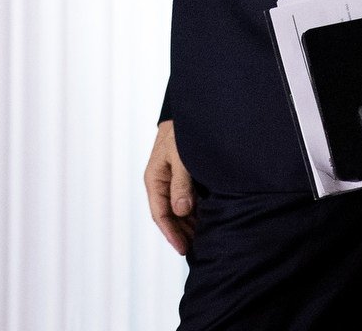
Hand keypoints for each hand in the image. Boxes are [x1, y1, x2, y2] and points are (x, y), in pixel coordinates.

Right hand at [145, 120, 196, 253]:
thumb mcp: (181, 157)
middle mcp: (161, 182)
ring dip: (189, 224)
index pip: (161, 214)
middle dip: (182, 233)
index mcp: (154, 179)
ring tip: (203, 240)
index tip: (183, 249)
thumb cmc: (183, 131)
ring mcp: (172, 179)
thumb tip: (181, 211)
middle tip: (197, 251)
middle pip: (170, 215)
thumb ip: (181, 183)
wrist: (191, 110)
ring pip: (179, 209)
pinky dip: (195, 211)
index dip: (172, 233)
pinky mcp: (185, 175)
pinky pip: (188, 199)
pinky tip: (207, 220)